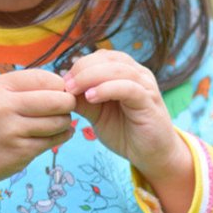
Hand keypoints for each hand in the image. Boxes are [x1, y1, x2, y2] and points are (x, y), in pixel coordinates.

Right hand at [0, 70, 75, 212]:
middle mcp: (5, 106)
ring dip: (64, 123)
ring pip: (59, 122)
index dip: (60, 85)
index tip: (60, 93)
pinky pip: (53, 141)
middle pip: (57, 100)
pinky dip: (60, 137)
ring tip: (57, 124)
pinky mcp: (21, 152)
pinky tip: (56, 136)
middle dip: (68, 104)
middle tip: (66, 108)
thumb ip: (24, 88)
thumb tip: (64, 86)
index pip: (45, 78)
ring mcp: (13, 131)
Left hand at [63, 50, 194, 212]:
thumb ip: (83, 100)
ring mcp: (145, 85)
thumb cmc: (126, 132)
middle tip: (65, 85)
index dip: (80, 65)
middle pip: (107, 58)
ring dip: (90, 77)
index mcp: (125, 73)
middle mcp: (137, 74)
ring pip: (116, 69)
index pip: (100, 57)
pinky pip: (127, 87)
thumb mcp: (98, 115)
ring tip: (73, 90)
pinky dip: (107, 89)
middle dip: (82, 69)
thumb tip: (60, 89)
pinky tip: (91, 97)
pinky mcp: (150, 100)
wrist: (151, 155)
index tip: (62, 82)